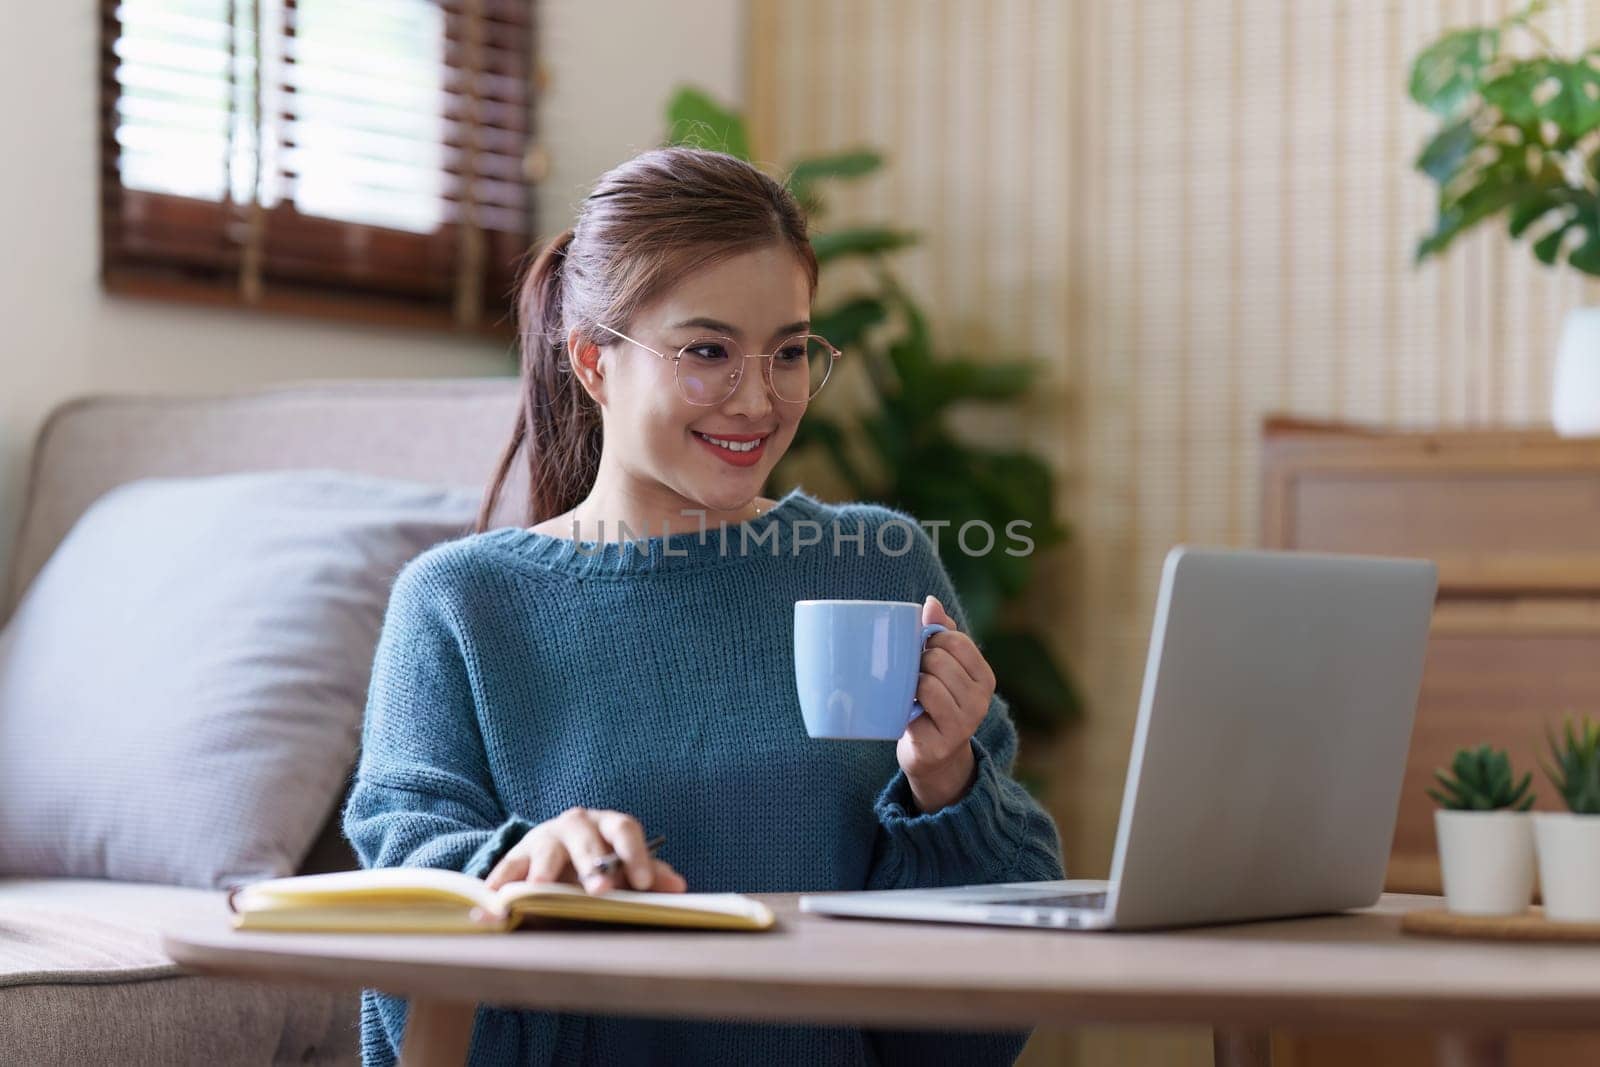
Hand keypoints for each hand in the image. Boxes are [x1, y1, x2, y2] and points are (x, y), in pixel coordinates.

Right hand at [484, 807, 687, 894]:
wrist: (558, 855)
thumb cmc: (601, 864)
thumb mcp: (625, 867)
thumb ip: (649, 874)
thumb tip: (678, 886)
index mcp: (608, 825)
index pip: (625, 830)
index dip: (636, 855)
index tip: (645, 883)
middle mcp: (576, 824)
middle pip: (585, 838)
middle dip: (592, 864)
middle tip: (600, 891)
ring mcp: (543, 837)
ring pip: (545, 850)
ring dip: (543, 871)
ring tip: (540, 888)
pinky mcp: (516, 855)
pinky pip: (507, 868)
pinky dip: (500, 884)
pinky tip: (493, 902)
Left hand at [898, 595, 993, 812]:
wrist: (932, 759)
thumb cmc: (934, 705)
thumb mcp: (944, 668)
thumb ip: (940, 633)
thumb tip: (930, 602)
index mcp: (984, 677)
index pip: (955, 639)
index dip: (931, 641)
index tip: (924, 655)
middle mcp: (981, 700)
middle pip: (937, 659)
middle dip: (918, 664)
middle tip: (914, 680)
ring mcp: (963, 724)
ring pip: (927, 682)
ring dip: (911, 686)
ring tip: (912, 698)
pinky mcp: (940, 743)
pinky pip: (917, 708)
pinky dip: (906, 706)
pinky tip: (909, 715)